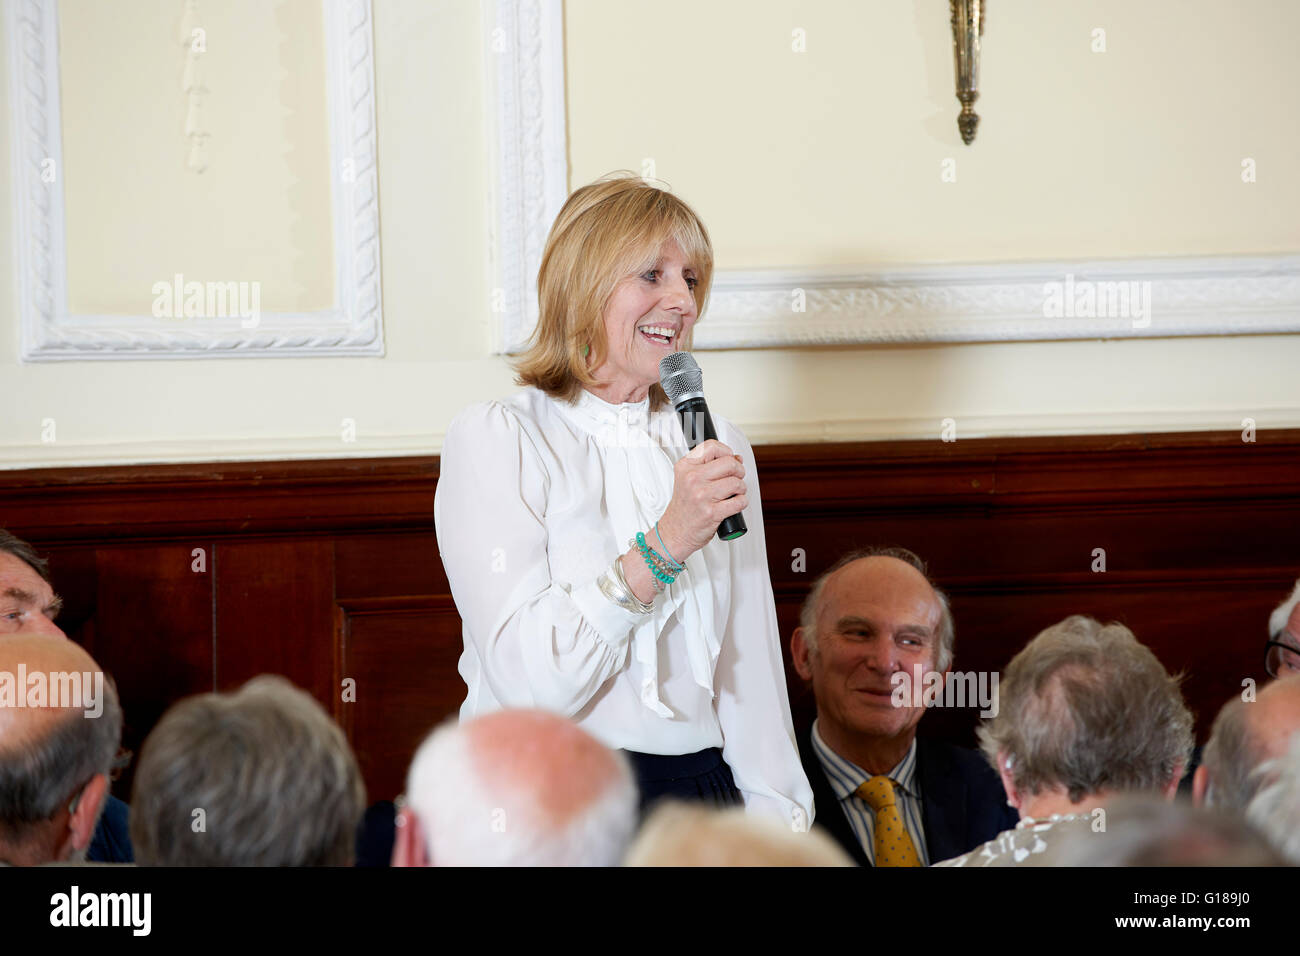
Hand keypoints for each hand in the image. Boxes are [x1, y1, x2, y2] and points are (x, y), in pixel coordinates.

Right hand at [655, 440, 746, 562]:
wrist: (675, 532)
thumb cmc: (684, 507)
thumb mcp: (687, 479)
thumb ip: (708, 466)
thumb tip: (736, 458)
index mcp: (685, 467)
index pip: (712, 446)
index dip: (726, 451)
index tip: (729, 458)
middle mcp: (692, 479)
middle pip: (729, 463)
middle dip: (739, 471)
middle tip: (735, 477)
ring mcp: (702, 496)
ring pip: (737, 482)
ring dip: (741, 489)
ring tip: (734, 493)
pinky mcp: (712, 512)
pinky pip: (739, 501)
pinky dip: (741, 503)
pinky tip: (733, 504)